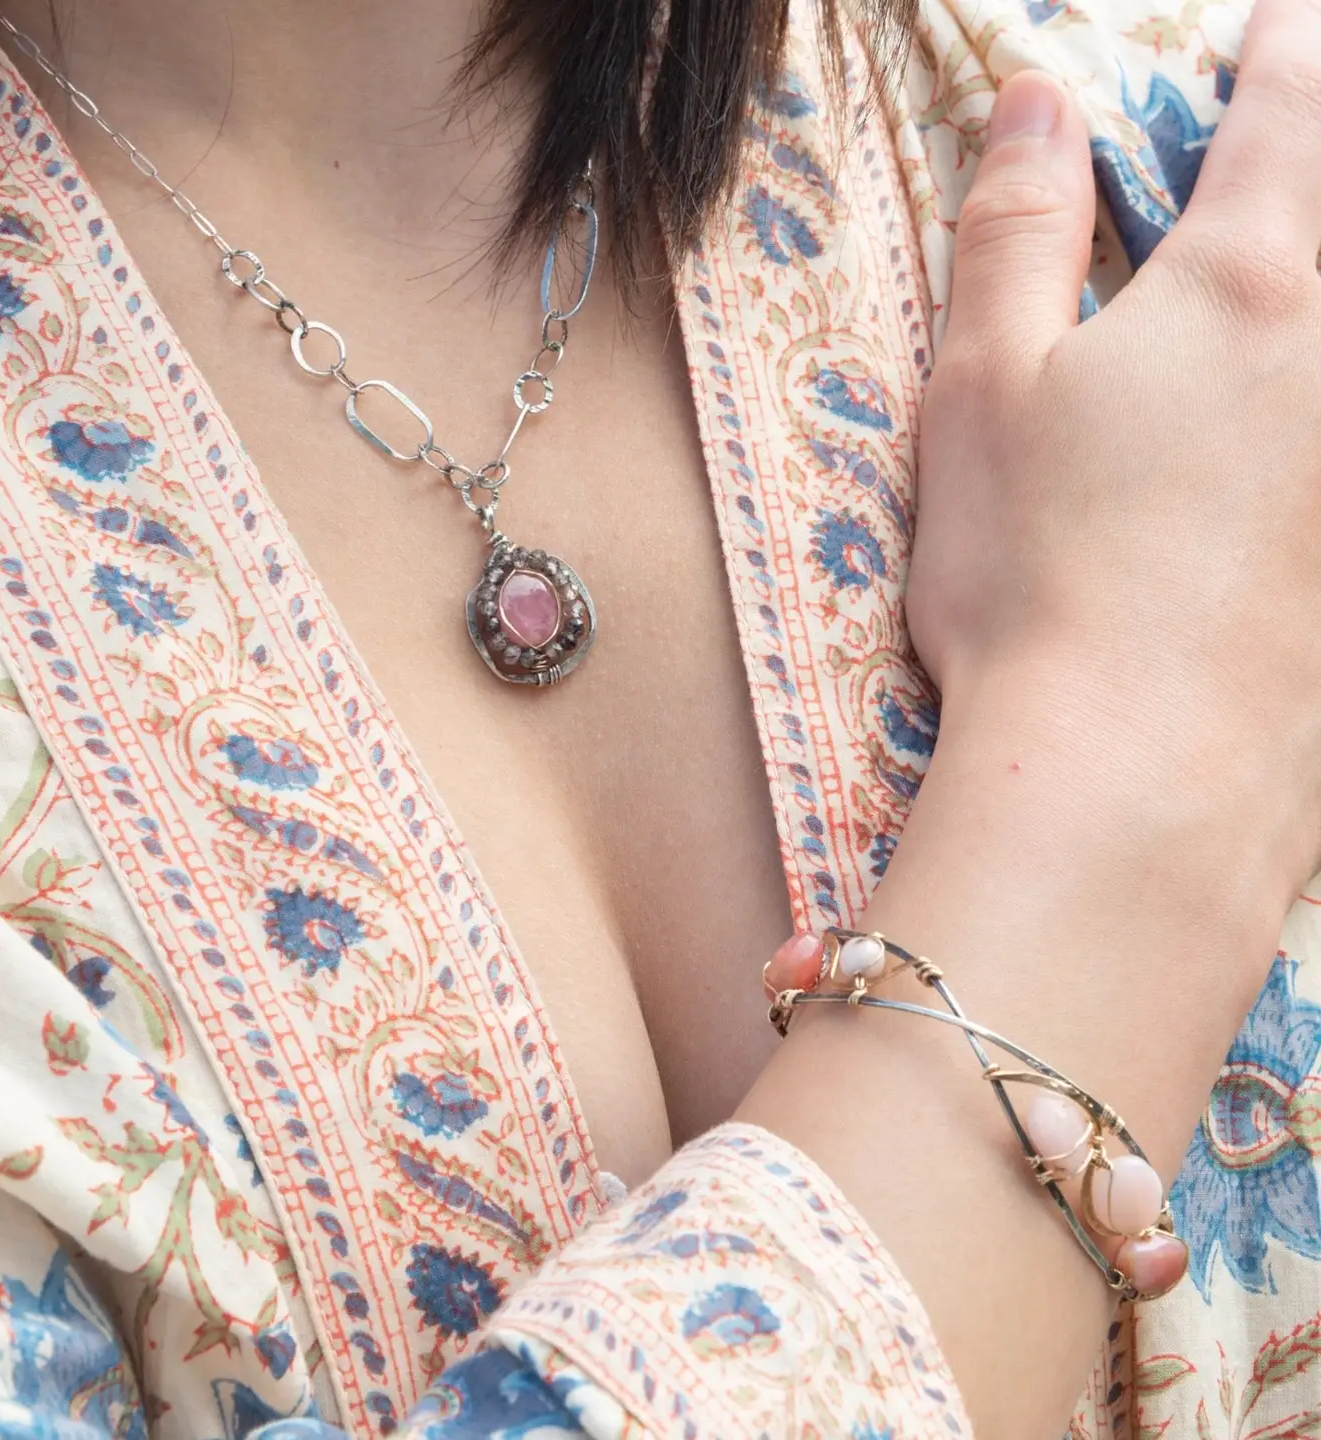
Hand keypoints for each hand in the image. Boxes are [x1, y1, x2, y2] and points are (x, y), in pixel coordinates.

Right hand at [908, 0, 1320, 906]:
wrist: (1135, 772)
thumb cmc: (1033, 576)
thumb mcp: (982, 392)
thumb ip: (1012, 236)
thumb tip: (1036, 101)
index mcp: (1243, 285)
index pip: (1287, 108)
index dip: (1282, 47)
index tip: (1277, 24)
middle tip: (1308, 146)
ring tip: (1292, 311)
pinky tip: (1301, 460)